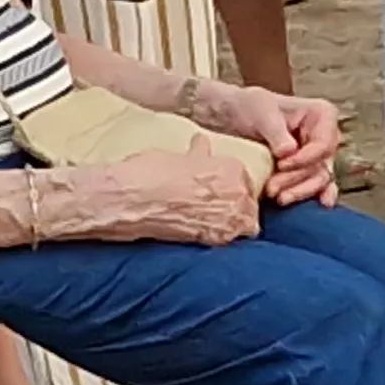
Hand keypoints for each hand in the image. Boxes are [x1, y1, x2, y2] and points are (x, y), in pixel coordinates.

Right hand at [81, 144, 263, 246]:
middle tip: (217, 205)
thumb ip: (197, 154)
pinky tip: (207, 231)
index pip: (244, 178)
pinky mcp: (217, 240)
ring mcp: (230, 219)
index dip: (231, 183)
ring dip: (235, 222)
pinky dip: (223, 237)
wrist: (134, 202)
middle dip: (237, 203)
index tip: (219, 187)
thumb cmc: (151, 173)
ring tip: (215, 220)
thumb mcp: (177, 157)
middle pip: (250, 202)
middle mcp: (237, 194)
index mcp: (231, 168)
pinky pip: (231, 239)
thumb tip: (201, 144)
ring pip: (246, 224)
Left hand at [197, 82, 342, 206]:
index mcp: (322, 115)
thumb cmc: (249, 108)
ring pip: (319, 180)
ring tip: (278, 198)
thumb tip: (290, 151)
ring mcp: (318, 155)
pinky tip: (317, 206)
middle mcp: (326, 135)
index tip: (281, 164)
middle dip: (297, 179)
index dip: (305, 159)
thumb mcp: (261, 113)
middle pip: (321, 165)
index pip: (324, 144)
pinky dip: (313, 195)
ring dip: (299, 191)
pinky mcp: (308, 170)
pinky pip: (318, 187)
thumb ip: (277, 132)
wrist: (234, 118)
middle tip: (272, 188)